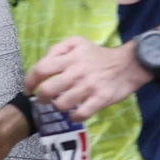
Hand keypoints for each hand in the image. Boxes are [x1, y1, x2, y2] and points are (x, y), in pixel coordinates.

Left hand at [25, 36, 152, 123]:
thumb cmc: (100, 55)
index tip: (29, 89)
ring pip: (62, 104)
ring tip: (62, 104)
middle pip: (48, 90)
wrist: (130, 64)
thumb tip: (44, 61)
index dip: (29, 82)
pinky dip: (75, 117)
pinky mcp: (101, 99)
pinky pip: (81, 114)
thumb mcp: (78, 42)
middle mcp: (77, 73)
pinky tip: (76, 114)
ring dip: (58, 106)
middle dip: (41, 98)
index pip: (41, 70)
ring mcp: (89, 87)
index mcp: (69, 58)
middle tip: (44, 100)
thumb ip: (58, 49)